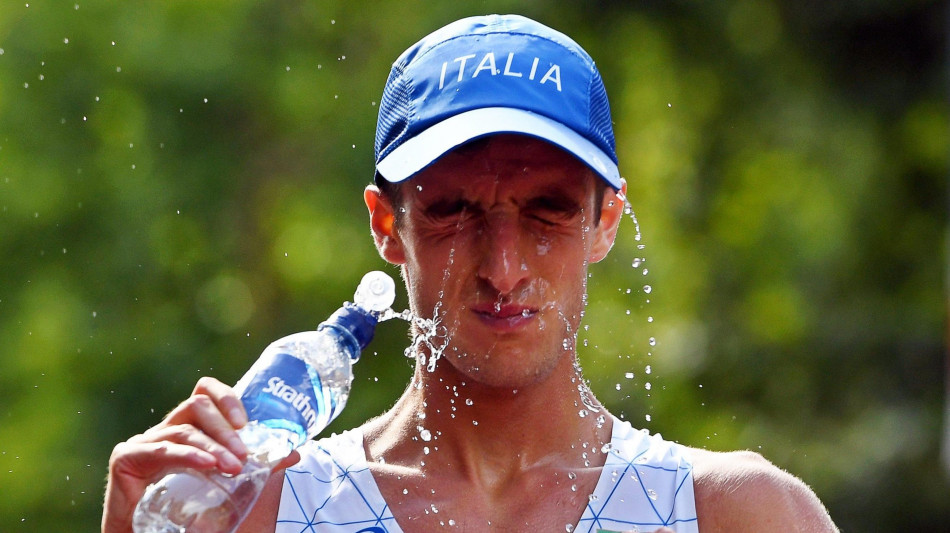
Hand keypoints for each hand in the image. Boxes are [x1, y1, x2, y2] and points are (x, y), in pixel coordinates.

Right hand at [101, 377, 297, 532]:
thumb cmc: (186, 508)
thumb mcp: (226, 481)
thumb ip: (257, 466)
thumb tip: (296, 453)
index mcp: (188, 427)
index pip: (205, 392)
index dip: (226, 398)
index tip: (245, 423)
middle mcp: (166, 428)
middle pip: (198, 407)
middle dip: (225, 430)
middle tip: (243, 456)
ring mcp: (144, 441)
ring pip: (185, 429)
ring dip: (213, 446)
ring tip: (233, 467)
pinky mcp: (126, 457)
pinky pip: (162, 449)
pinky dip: (189, 455)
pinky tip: (207, 464)